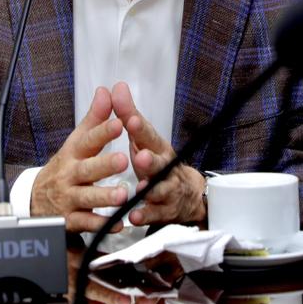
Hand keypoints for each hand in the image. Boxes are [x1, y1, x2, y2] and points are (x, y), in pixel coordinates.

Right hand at [31, 87, 128, 231]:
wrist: (35, 200)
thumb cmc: (64, 167)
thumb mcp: (76, 142)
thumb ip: (94, 118)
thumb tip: (107, 91)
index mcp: (74, 153)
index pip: (88, 140)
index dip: (102, 131)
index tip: (118, 123)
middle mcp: (71, 175)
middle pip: (87, 169)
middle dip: (104, 165)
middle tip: (122, 160)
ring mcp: (70, 198)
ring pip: (87, 198)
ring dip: (105, 197)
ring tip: (122, 194)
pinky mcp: (71, 219)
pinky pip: (87, 223)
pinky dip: (102, 225)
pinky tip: (117, 223)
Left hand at [111, 81, 205, 225]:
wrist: (185, 193)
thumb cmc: (156, 160)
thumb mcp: (143, 138)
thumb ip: (128, 114)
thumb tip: (116, 87)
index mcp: (157, 147)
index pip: (149, 135)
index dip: (140, 128)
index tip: (130, 120)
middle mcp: (165, 167)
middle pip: (160, 163)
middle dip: (151, 160)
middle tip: (141, 156)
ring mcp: (166, 189)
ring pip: (160, 190)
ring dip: (151, 189)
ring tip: (141, 189)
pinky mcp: (164, 211)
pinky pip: (155, 214)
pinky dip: (145, 215)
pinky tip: (135, 217)